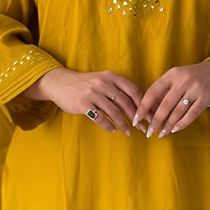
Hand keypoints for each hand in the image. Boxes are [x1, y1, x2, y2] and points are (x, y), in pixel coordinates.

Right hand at [24, 67, 142, 134]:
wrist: (60, 83)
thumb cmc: (85, 84)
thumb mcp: (102, 80)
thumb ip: (117, 89)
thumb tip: (137, 105)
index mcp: (111, 77)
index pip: (133, 90)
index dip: (143, 104)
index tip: (149, 115)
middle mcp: (103, 84)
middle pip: (126, 103)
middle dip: (136, 117)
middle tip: (142, 128)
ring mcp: (93, 94)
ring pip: (114, 112)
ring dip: (123, 124)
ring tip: (128, 132)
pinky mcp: (83, 104)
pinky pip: (100, 118)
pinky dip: (108, 126)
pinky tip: (113, 130)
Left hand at [135, 61, 209, 137]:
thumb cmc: (194, 76)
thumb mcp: (177, 77)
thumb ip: (164, 91)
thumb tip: (148, 109)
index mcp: (172, 74)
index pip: (153, 92)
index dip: (143, 107)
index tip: (136, 118)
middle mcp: (182, 81)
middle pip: (164, 105)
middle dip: (155, 121)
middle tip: (149, 131)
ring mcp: (195, 89)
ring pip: (177, 112)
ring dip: (168, 125)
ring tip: (161, 133)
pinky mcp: (205, 99)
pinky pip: (190, 115)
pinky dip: (181, 124)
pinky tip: (174, 129)